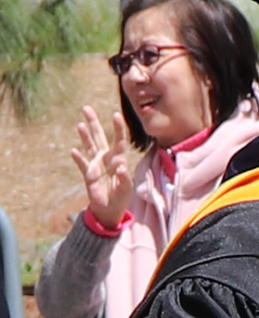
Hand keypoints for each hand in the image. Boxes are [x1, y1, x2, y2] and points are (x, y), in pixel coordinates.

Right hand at [69, 104, 132, 228]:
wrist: (109, 209)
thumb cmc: (120, 197)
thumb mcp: (125, 189)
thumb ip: (124, 179)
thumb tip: (121, 167)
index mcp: (118, 159)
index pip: (119, 141)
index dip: (118, 128)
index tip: (115, 115)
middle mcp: (106, 158)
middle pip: (99, 137)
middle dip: (93, 123)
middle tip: (86, 108)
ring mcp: (95, 164)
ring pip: (89, 146)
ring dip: (85, 136)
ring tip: (80, 124)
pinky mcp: (88, 174)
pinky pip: (82, 164)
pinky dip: (78, 158)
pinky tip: (74, 151)